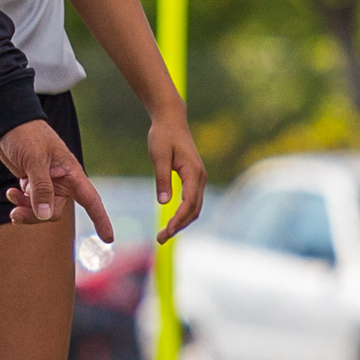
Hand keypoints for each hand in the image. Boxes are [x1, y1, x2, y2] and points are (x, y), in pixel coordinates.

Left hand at [0, 119, 112, 239]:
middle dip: (36, 215)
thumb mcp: (34, 160)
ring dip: (25, 209)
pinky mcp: (33, 183)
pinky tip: (10, 193)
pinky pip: (30, 202)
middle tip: (16, 212)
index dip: (101, 219)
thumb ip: (40, 188)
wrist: (8, 123)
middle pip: (54, 211)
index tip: (109, 239)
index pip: (91, 200)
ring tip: (10, 198)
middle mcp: (62, 181)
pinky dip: (20, 201)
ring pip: (40, 209)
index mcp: (71, 173)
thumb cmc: (27, 135)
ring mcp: (47, 183)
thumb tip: (45, 216)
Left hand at [149, 110, 206, 241]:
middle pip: (194, 210)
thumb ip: (162, 179)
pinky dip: (183, 214)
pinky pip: (192, 201)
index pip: (188, 204)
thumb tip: (164, 203)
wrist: (171, 120)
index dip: (178, 221)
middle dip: (179, 226)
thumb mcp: (159, 156)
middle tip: (160, 239)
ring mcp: (199, 178)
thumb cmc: (163, 136)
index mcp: (193, 173)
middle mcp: (200, 177)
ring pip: (194, 207)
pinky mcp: (193, 178)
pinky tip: (171, 221)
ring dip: (181, 222)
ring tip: (164, 234)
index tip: (166, 233)